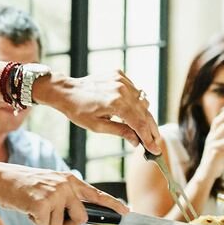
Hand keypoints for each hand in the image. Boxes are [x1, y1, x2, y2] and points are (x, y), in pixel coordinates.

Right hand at [0, 161, 126, 224]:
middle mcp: (67, 185)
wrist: (1, 178)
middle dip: (68, 224)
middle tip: (50, 217)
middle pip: (82, 218)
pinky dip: (36, 223)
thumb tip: (79, 218)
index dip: (113, 205)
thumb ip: (66, 197)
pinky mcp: (43, 203)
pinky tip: (28, 209)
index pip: (97, 194)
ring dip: (47, 223)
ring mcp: (55, 194)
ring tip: (34, 208)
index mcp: (70, 180)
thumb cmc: (24, 187)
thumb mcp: (50, 185)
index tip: (128, 213)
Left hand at [37, 70, 163, 154]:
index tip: (156, 150)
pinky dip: (135, 102)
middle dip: (152, 129)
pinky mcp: (119, 74)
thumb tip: (137, 141)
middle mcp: (122, 89)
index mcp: (117, 103)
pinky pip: (135, 90)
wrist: (67, 91)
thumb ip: (121, 132)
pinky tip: (131, 111)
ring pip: (143, 101)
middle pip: (145, 112)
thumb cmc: (79, 111)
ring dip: (144, 115)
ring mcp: (121, 80)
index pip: (140, 124)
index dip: (149, 138)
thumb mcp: (98, 126)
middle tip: (156, 141)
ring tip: (144, 129)